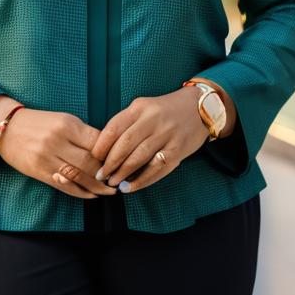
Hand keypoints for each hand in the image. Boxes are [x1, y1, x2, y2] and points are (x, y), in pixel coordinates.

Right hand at [0, 107, 120, 200]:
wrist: (8, 129)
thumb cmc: (41, 123)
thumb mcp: (63, 120)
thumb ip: (83, 134)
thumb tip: (107, 150)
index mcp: (67, 124)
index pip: (96, 142)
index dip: (111, 153)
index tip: (122, 160)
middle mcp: (57, 141)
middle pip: (89, 162)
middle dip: (107, 173)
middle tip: (120, 179)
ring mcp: (48, 158)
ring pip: (79, 177)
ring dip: (97, 187)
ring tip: (110, 191)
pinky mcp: (40, 172)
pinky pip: (65, 186)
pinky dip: (80, 192)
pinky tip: (91, 195)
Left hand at [89, 87, 209, 193]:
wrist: (200, 108)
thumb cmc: (165, 110)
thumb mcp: (144, 108)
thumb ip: (127, 123)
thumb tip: (105, 149)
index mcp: (140, 107)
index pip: (114, 128)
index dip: (101, 146)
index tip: (94, 158)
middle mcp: (153, 119)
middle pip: (125, 144)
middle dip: (110, 163)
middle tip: (100, 175)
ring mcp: (167, 135)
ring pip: (139, 157)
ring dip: (122, 173)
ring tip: (112, 183)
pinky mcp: (178, 150)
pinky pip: (156, 169)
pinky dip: (141, 180)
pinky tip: (130, 187)